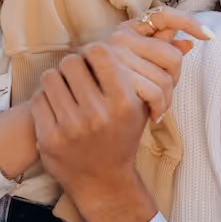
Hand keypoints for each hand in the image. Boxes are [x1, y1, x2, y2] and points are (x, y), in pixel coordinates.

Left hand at [31, 45, 159, 221]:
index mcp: (124, 102)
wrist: (103, 181)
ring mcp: (72, 127)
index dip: (92, 51)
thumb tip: (181, 40)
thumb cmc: (121, 137)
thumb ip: (148, 74)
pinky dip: (45, 100)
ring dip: (57, 81)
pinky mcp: (50, 138)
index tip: (92, 59)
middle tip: (77, 76)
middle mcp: (98, 114)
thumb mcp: (141, 108)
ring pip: (51, 77)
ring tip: (66, 92)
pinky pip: (38, 99)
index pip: (100, 52)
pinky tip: (56, 109)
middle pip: (71, 61)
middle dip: (73, 66)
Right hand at [103, 8, 211, 120]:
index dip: (189, 22)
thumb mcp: (131, 64)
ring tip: (159, 110)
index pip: (163, 15)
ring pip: (163, 78)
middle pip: (171, 56)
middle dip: (175, 80)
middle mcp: (119, 37)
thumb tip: (189, 44)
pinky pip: (152, 91)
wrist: (68, 103)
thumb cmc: (102, 83)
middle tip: (166, 96)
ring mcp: (115, 56)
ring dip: (166, 100)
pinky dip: (158, 106)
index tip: (208, 36)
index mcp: (127, 29)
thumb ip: (158, 50)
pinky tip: (154, 115)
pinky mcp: (113, 76)